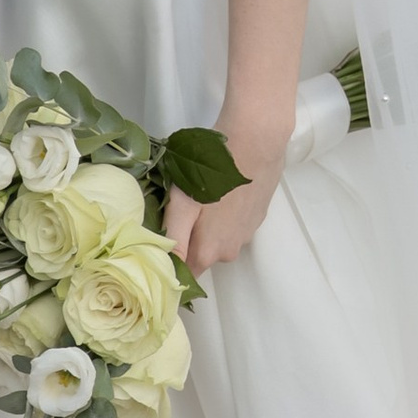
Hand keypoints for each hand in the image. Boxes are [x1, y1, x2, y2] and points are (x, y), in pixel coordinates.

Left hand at [166, 113, 287, 273]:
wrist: (256, 141)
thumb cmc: (212, 171)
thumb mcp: (182, 204)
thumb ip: (173, 241)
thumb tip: (164, 270)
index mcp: (209, 252)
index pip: (184, 277)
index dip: (170, 267)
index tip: (160, 247)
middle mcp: (230, 251)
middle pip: (201, 255)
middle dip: (188, 239)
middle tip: (179, 210)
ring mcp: (247, 234)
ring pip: (218, 239)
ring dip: (208, 225)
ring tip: (203, 195)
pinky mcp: (258, 217)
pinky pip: (233, 225)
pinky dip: (225, 213)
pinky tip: (223, 190)